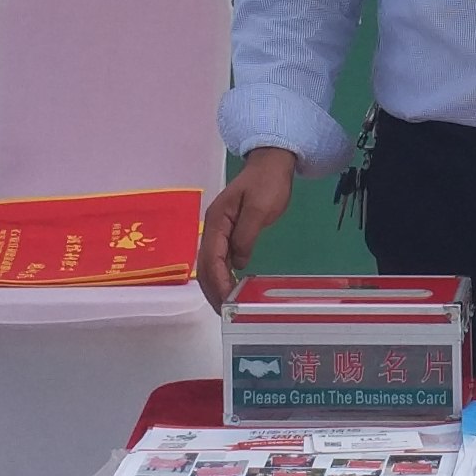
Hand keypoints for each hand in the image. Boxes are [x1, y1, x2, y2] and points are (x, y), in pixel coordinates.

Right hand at [196, 147, 296, 300]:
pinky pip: (219, 258)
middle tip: (225, 314)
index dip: (219, 282)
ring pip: (209, 264)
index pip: (212, 258)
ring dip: (214, 286)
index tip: (228, 302)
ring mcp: (219, 229)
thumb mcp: (261, 208)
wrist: (271, 162)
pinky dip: (221, 276)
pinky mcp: (227, 232)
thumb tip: (237, 262)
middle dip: (212, 290)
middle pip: (204, 265)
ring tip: (225, 307)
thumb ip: (246, 235)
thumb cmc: (267, 182)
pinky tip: (230, 289)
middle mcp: (212, 227)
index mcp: (217, 220)